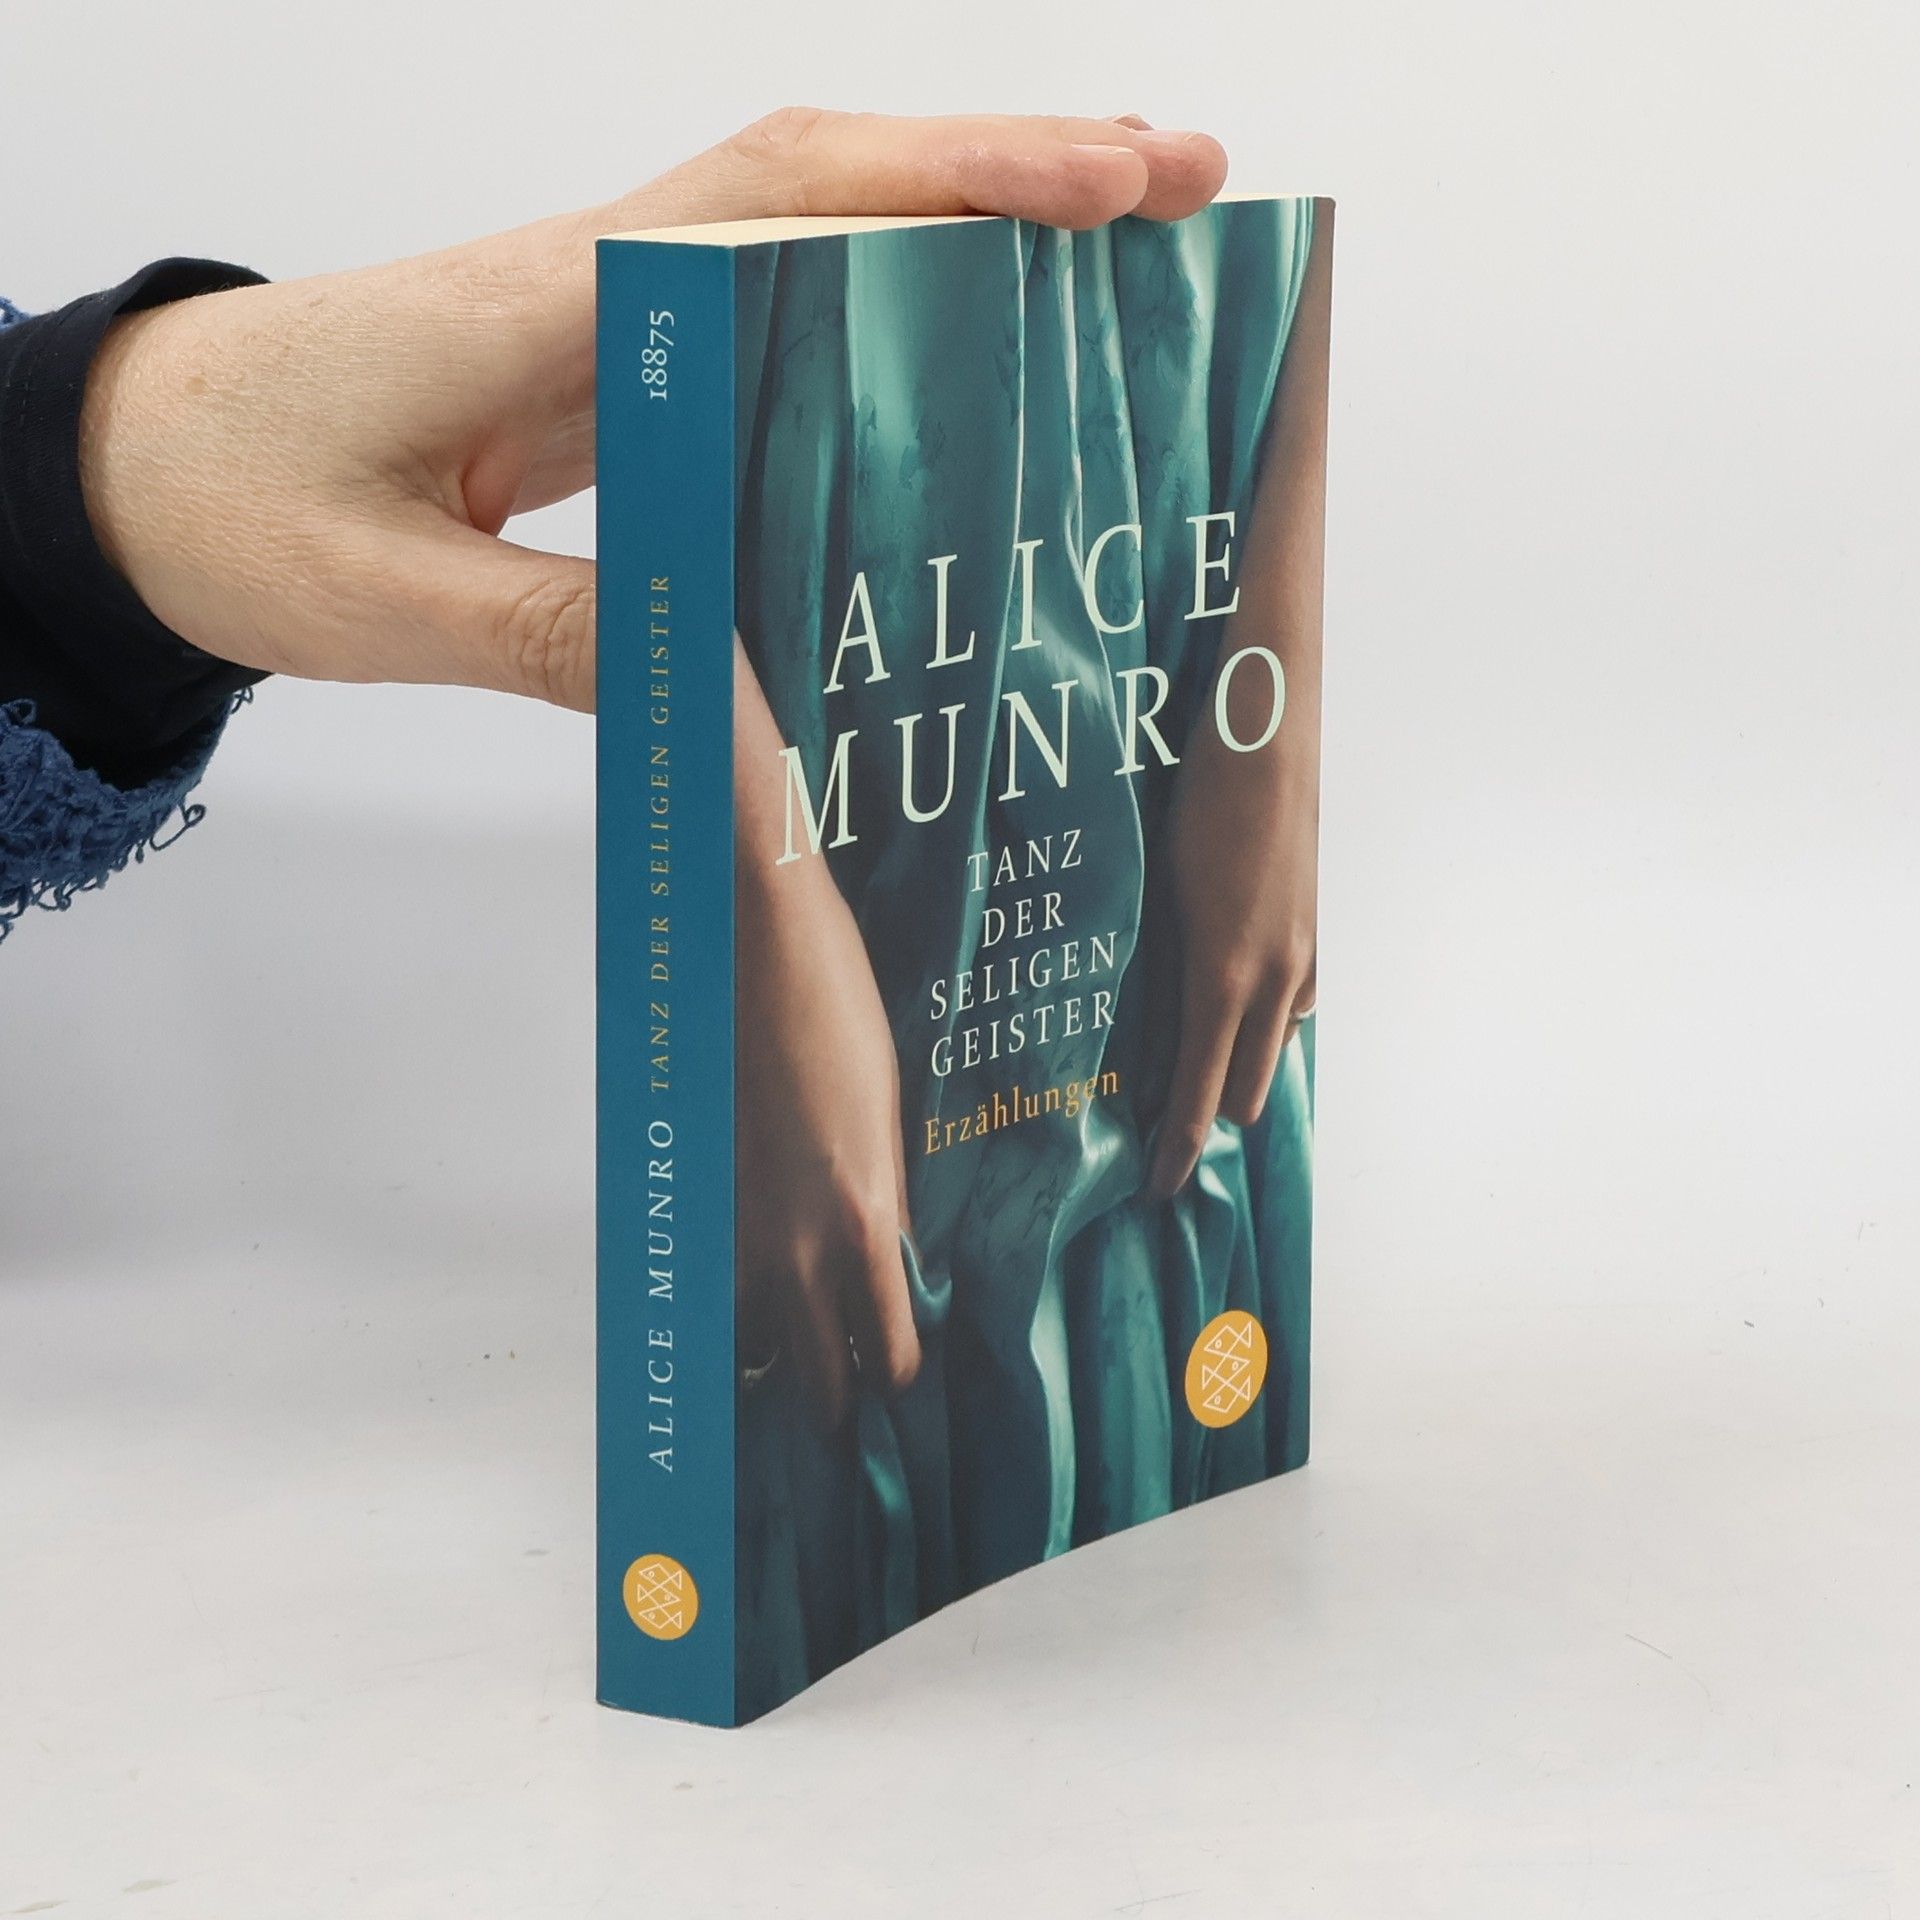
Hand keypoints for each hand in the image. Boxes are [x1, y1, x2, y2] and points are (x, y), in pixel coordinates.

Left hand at [76, 110, 1228, 712]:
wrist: (132, 464)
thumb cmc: (226, 504)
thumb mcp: (378, 603)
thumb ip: (550, 635)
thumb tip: (727, 686)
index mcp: (547, 304)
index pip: (780, 204)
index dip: (951, 187)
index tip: (1104, 189)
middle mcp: (599, 277)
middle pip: (835, 179)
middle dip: (1015, 172)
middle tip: (1185, 187)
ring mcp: (611, 311)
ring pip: (816, 229)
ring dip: (968, 223)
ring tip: (1127, 245)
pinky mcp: (611, 362)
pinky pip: (773, 307)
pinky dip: (885, 300)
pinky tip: (964, 349)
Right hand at [735, 824, 919, 1429]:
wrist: (758, 948)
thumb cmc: (841, 1016)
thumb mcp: (886, 1117)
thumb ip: (882, 1201)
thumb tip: (880, 1257)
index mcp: (867, 1222)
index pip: (890, 1353)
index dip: (896, 1381)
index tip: (902, 1390)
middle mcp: (799, 1247)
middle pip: (818, 1380)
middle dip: (835, 1403)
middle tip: (847, 1408)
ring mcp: (736, 1229)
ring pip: (751, 1350)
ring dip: (774, 1362)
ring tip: (789, 1370)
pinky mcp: (694, 1197)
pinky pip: (714, 1288)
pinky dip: (730, 1311)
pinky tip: (741, 1312)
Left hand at [1146, 687, 1318, 1199]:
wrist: (1270, 745)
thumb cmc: (1197, 814)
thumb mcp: (1158, 902)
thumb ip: (1157, 983)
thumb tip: (1145, 1054)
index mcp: (1224, 978)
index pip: (1201, 1095)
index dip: (1178, 1149)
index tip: (1157, 1188)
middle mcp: (1276, 982)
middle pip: (1247, 1091)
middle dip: (1208, 1115)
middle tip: (1159, 1120)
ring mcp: (1307, 961)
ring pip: (1272, 1049)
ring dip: (1236, 1066)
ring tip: (1189, 1056)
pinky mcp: (1319, 938)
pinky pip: (1292, 1008)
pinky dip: (1261, 1023)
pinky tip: (1232, 999)